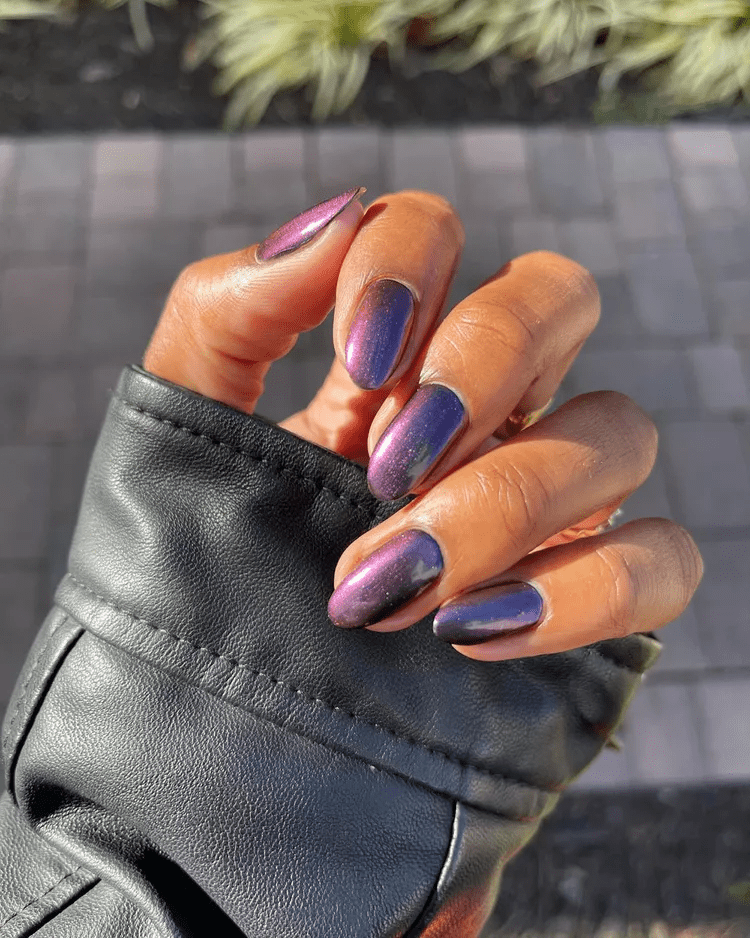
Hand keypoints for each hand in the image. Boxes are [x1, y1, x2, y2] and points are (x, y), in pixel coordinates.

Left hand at [143, 187, 703, 661]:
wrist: (229, 724)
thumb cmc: (204, 570)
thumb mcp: (184, 434)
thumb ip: (229, 315)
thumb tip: (334, 218)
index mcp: (388, 361)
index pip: (434, 234)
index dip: (408, 268)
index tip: (358, 362)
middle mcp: (484, 409)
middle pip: (558, 295)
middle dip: (483, 364)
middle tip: (386, 467)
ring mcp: (551, 497)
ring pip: (619, 430)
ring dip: (506, 501)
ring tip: (392, 587)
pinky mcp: (590, 597)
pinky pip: (662, 559)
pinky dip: (587, 589)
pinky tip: (475, 632)